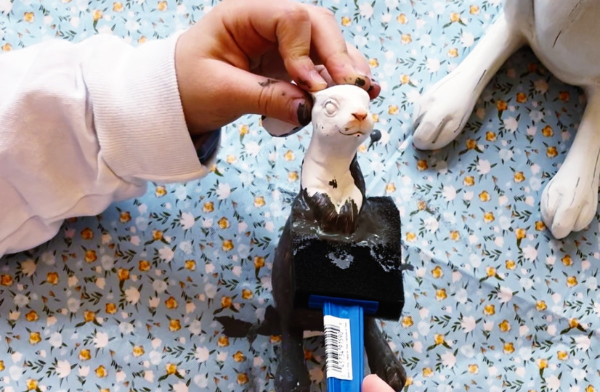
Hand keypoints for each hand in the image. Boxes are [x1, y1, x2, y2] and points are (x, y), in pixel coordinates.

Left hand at [175, 0, 379, 134]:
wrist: (178, 99)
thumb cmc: (189, 87)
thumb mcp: (222, 93)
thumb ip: (265, 97)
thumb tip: (306, 109)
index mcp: (245, 13)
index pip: (291, 18)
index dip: (307, 51)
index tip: (311, 86)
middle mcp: (271, 21)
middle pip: (318, 26)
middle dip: (338, 58)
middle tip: (351, 90)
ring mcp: (285, 43)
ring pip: (328, 45)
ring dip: (347, 70)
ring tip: (363, 94)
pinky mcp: (292, 65)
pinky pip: (323, 68)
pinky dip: (339, 81)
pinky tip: (360, 92)